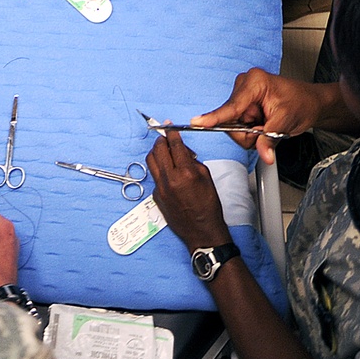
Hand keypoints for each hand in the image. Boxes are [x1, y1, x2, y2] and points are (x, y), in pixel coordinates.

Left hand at [147, 129, 229, 252]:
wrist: (202, 231)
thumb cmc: (209, 206)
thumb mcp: (207, 177)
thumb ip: (193, 160)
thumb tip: (182, 151)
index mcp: (186, 172)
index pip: (174, 144)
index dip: (171, 132)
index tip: (170, 127)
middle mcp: (170, 179)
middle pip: (158, 149)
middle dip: (161, 140)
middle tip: (166, 138)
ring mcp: (161, 188)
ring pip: (151, 161)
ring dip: (156, 152)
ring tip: (164, 152)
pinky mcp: (156, 196)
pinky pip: (154, 177)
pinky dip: (160, 170)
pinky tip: (169, 173)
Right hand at [190, 69, 331, 164]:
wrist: (309, 103)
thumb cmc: (301, 103)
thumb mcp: (286, 122)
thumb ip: (270, 139)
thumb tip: (264, 155)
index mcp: (254, 82)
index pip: (232, 106)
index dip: (215, 117)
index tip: (197, 122)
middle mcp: (244, 86)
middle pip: (230, 120)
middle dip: (248, 132)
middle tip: (267, 129)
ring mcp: (242, 96)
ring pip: (233, 126)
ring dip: (251, 133)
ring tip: (267, 126)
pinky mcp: (243, 105)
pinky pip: (238, 126)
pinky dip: (251, 131)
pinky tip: (262, 125)